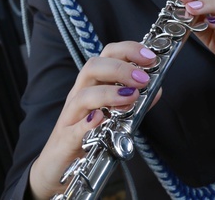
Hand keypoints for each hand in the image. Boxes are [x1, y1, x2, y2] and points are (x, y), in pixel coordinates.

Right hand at [29, 42, 157, 199]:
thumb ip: (136, 103)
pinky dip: (88, 123)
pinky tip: (101, 119)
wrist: (57, 165)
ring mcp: (71, 116)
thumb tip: (157, 89)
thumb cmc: (88, 136)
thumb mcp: (114, 116)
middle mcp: (80, 94)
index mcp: (93, 84)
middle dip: (121, 68)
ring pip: (83, 94)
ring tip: (131, 97)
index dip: (129, 50)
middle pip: (93, 67)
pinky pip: (75, 128)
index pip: (108, 54)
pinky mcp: (66, 140)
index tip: (150, 57)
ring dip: (109, 93)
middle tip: (143, 79)